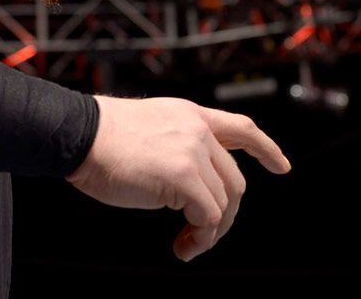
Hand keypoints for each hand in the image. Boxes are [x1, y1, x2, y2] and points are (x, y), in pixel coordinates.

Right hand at [65, 95, 290, 261]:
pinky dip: (201, 238)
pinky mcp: (184, 177)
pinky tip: (182, 246)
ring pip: (224, 202)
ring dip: (210, 231)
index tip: (281, 167)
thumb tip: (192, 187)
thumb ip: (176, 145)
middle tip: (201, 235)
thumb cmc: (100, 139)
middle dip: (226, 213)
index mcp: (190, 115)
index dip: (265, 148)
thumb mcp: (150, 129)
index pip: (240, 127)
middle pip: (234, 179)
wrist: (78, 133)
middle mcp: (198, 130)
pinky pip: (208, 217)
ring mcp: (193, 152)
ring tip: (188, 244)